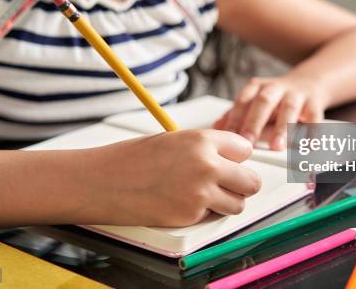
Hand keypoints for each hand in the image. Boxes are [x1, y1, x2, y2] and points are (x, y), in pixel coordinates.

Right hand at [80, 129, 260, 226]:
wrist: (104, 182)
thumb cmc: (133, 159)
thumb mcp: (174, 141)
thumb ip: (204, 149)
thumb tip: (228, 161)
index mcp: (202, 140)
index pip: (245, 149)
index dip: (236, 158)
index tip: (229, 162)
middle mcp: (207, 165)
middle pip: (251, 181)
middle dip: (241, 184)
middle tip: (227, 184)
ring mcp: (200, 193)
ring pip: (238, 204)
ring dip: (227, 202)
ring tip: (205, 195)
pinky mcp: (190, 215)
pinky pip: (212, 216)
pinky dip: (203, 213)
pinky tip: (182, 202)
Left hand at [214, 77, 324, 149]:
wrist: (309, 83)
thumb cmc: (276, 99)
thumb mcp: (254, 103)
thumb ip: (236, 116)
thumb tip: (215, 129)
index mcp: (257, 88)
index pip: (243, 101)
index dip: (235, 118)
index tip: (229, 138)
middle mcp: (276, 88)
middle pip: (264, 101)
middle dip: (255, 121)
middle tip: (248, 142)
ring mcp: (296, 94)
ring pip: (289, 108)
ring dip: (283, 127)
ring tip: (277, 146)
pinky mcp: (314, 103)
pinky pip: (314, 117)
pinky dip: (312, 132)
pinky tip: (308, 146)